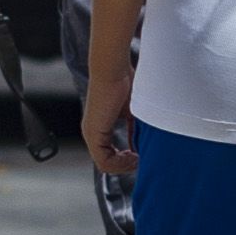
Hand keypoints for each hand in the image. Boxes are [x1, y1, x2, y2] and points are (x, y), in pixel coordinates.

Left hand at [81, 52, 140, 178]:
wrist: (113, 69)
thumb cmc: (125, 82)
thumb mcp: (134, 111)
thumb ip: (136, 128)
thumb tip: (143, 145)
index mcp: (100, 126)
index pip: (110, 154)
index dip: (126, 159)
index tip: (141, 155)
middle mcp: (93, 132)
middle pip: (107, 162)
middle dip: (126, 165)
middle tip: (141, 160)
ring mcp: (91, 133)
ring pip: (105, 164)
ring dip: (123, 165)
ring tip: (138, 159)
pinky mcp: (93, 133)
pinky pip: (103, 161)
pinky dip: (120, 163)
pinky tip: (134, 156)